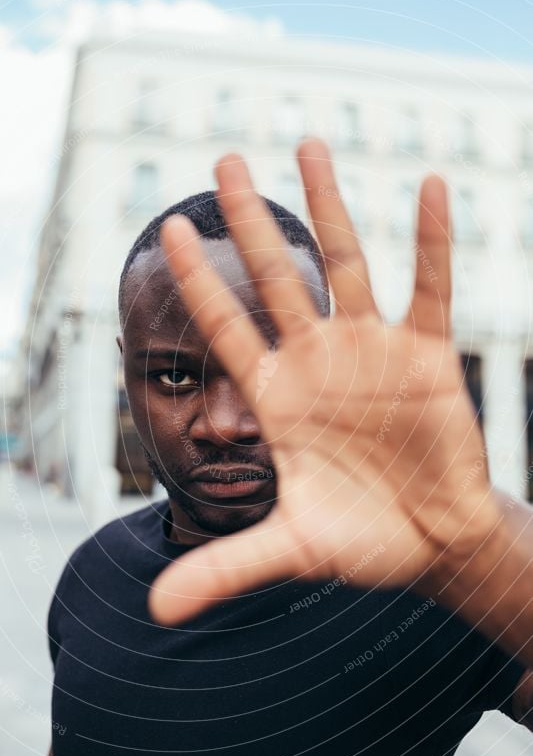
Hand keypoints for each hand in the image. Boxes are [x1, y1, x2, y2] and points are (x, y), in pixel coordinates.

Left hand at [148, 137, 503, 624]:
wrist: (430, 542)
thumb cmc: (359, 540)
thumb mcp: (289, 550)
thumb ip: (225, 568)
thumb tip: (154, 612)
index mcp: (277, 399)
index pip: (226, 327)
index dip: (198, 282)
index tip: (169, 231)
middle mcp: (317, 361)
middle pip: (276, 277)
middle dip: (249, 222)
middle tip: (221, 159)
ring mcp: (371, 351)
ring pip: (346, 263)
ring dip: (329, 205)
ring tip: (307, 143)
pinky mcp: (426, 356)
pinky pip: (429, 287)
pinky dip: (431, 241)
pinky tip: (431, 187)